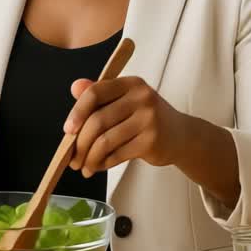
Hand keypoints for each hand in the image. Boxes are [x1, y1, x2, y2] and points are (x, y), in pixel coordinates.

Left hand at [63, 76, 190, 176]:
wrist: (182, 135)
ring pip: (105, 141)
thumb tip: (74, 87)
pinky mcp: (151, 141)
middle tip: (72, 158)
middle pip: (97, 121)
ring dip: (90, 158)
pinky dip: (103, 163)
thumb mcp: (126, 100)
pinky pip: (117, 155)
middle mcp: (141, 98)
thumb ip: (100, 94)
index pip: (96, 92)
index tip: (68, 130)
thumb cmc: (147, 118)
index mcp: (130, 84)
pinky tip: (99, 166)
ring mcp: (148, 120)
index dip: (77, 111)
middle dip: (80, 143)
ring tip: (84, 167)